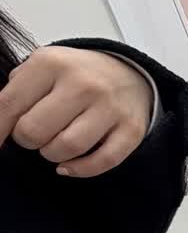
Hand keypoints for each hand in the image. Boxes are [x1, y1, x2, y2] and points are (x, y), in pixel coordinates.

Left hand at [0, 46, 152, 176]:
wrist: (129, 76)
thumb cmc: (76, 76)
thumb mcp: (43, 67)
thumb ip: (17, 90)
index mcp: (52, 63)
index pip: (9, 105)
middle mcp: (82, 83)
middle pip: (34, 131)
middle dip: (27, 140)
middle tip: (34, 135)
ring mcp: (109, 107)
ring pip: (65, 148)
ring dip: (51, 154)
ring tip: (53, 145)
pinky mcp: (131, 130)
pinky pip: (101, 162)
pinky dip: (79, 169)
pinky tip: (68, 165)